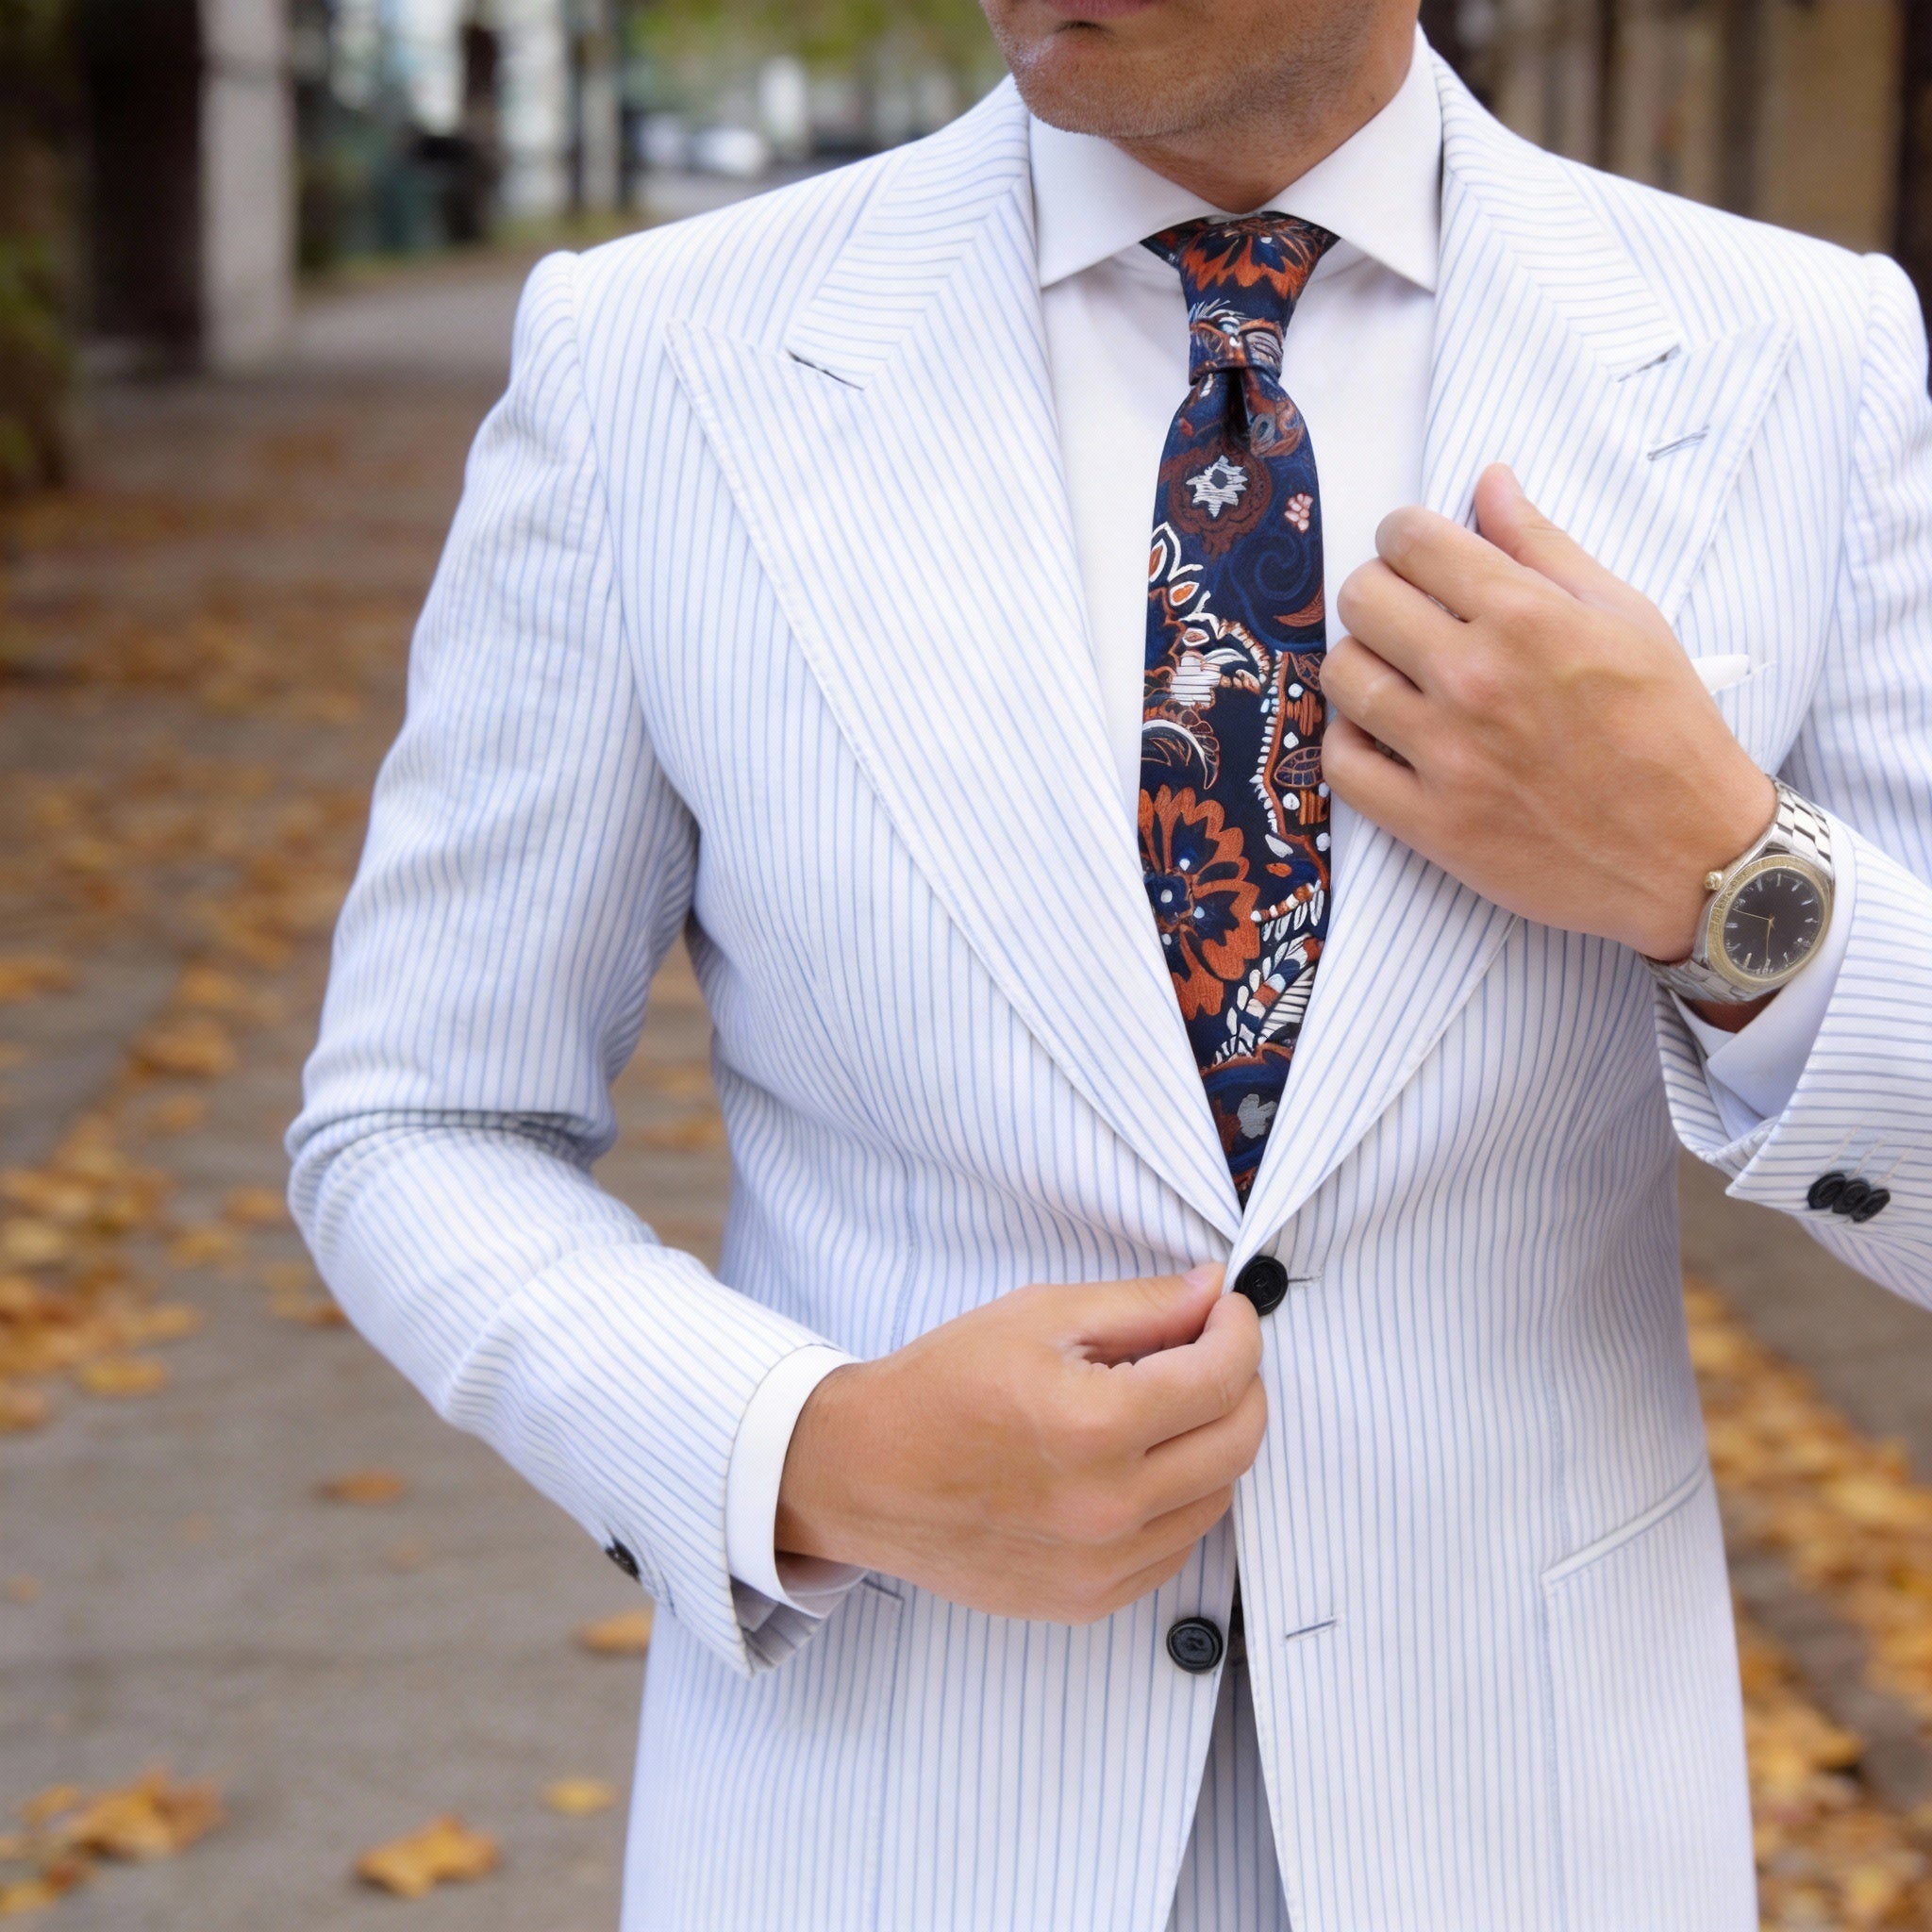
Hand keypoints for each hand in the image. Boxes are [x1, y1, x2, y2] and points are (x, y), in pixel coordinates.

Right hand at [774, 1265, 1265, 1623]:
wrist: (865, 1474)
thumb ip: (1140, 1305)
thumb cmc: (941, 1386)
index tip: (1226, 1311)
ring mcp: (1101, 1566)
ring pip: (1218, 1499)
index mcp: (1096, 1426)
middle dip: (1242, 1383)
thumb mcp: (1038, 1315)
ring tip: (1167, 1406)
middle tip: (1210, 1350)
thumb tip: (1212, 1292)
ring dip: (1213, 1443)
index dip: (1239, 1331)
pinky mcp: (1089, 1599)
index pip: (1223, 1377)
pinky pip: (1175, 1546)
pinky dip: (1179, 1498)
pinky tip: (1138, 1463)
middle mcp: (1108, 1507)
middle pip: (1239, 1442)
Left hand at [1323, 464, 1776, 965]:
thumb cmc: (1667, 729)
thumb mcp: (1625, 617)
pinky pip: (1342, 764)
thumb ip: (1544, 546)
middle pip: (1361, 599)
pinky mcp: (1430, 823)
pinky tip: (1385, 736)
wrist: (1691, 853)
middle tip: (1407, 615)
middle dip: (1379, 593)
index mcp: (1526, 618)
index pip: (1410, 540)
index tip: (1416, 555)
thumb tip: (1490, 481)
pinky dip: (1352, 743)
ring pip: (1342, 676)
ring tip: (1398, 676)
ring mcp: (1447, 755)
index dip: (1404, 537)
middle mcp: (1476, 679)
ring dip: (1362, 665)